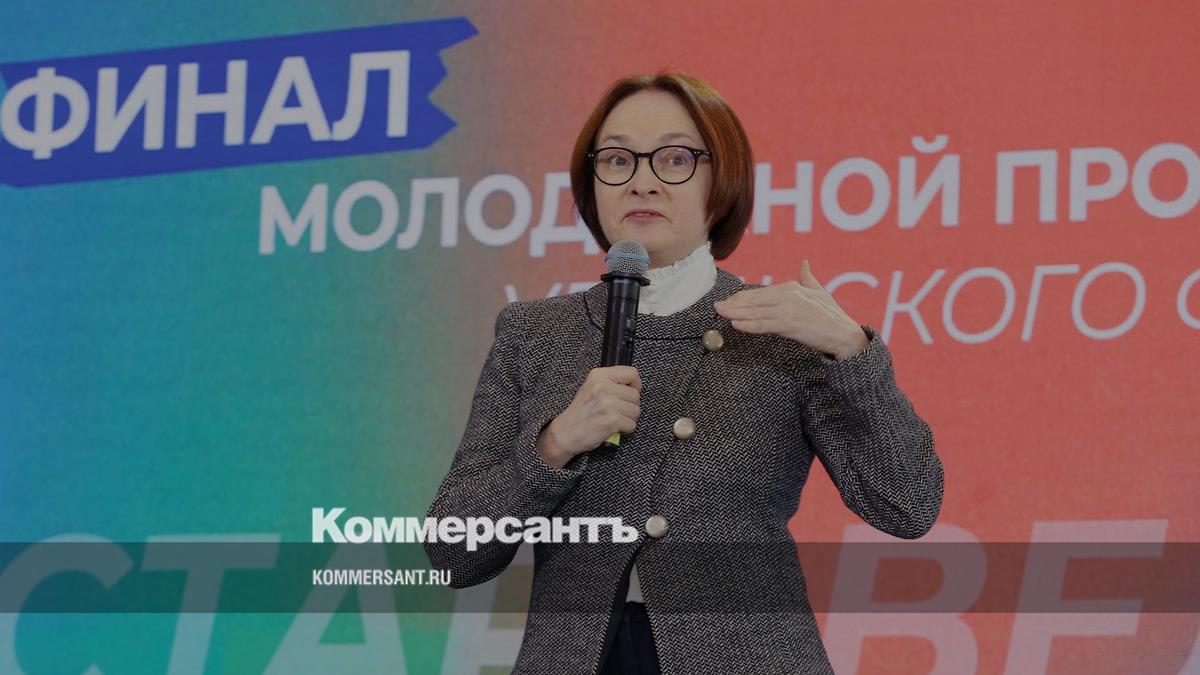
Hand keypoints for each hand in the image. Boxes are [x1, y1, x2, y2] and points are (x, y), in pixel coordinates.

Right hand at [536, 366, 640, 468]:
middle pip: (635, 395)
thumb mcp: (591, 388)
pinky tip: (612, 428)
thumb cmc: (580, 414)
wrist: (565, 433)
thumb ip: (610, 383)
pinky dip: (625, 430)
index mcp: (598, 376)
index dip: (635, 385)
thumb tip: (633, 386)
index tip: (628, 394)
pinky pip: (632, 425)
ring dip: (628, 419)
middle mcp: (603, 387)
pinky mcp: (612, 420)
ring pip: (636, 411)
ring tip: (613, 420)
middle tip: (616, 412)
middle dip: (630, 406)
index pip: (631, 373)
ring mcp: (608, 403)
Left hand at [714, 259, 869, 359]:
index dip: (741, 297)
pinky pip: (763, 325)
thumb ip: (808, 277)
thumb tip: (804, 263)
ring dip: (735, 313)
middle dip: (733, 303)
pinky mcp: (789, 325)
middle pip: (753, 300)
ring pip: (755, 312)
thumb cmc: (832, 315)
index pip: (759, 292)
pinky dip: (748, 324)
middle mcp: (787, 295)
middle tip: (716, 306)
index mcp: (791, 287)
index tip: (729, 300)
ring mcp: (787, 310)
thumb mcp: (819, 291)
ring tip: (720, 313)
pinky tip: (736, 324)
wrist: (844, 334)